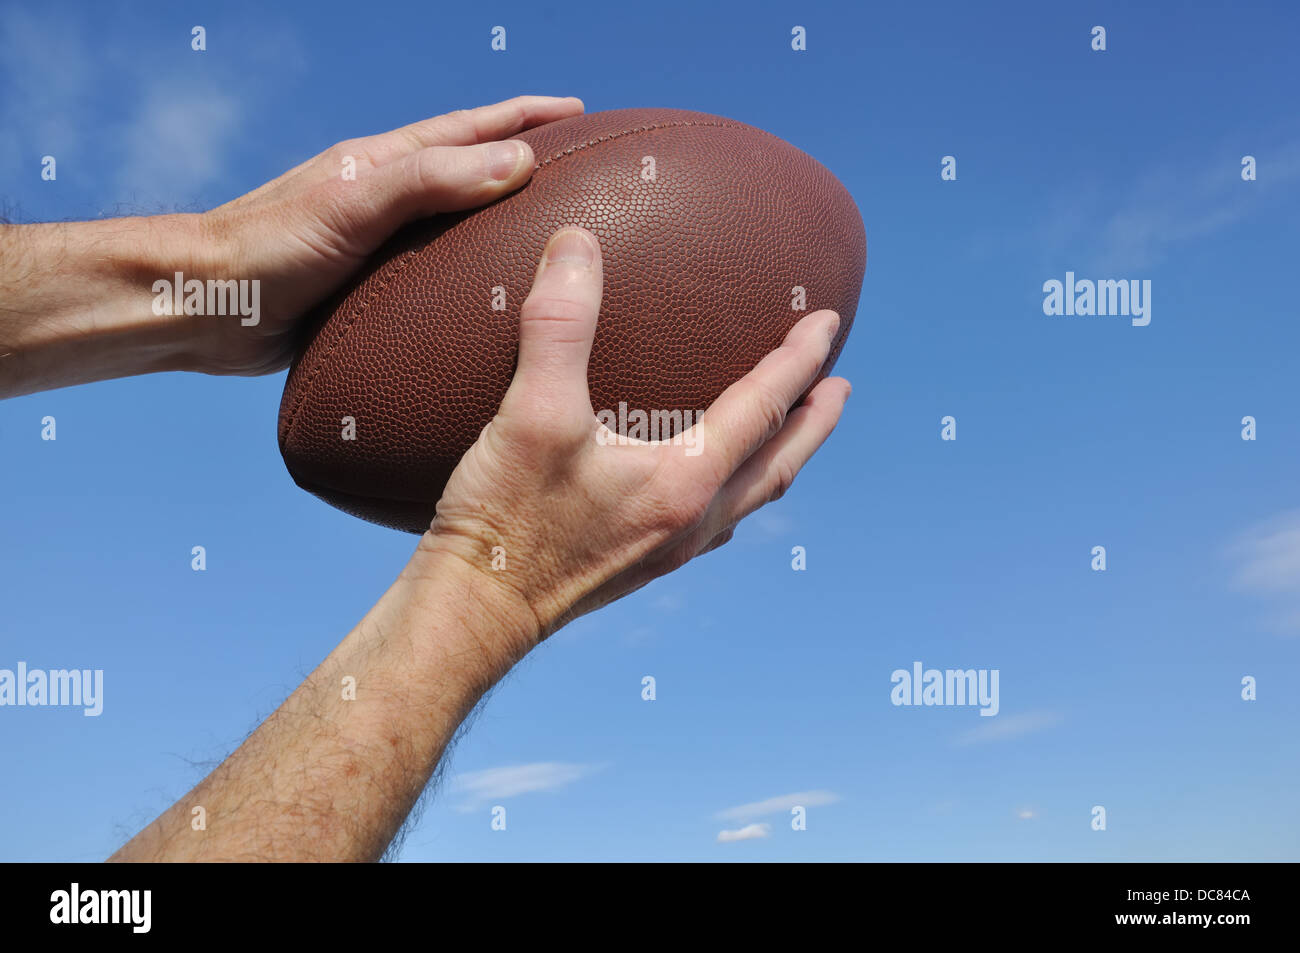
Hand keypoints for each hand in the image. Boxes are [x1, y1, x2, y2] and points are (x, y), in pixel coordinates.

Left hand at [193, 95, 583, 374]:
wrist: (205, 305)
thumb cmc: (268, 248)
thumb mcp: (355, 205)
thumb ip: (430, 179)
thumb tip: (517, 161)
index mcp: (385, 163)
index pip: (472, 129)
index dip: (526, 118)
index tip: (579, 113)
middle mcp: (385, 197)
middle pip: (469, 168)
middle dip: (523, 161)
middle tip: (576, 169)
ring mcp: (376, 242)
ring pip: (454, 224)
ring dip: (500, 220)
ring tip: (547, 235)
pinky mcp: (367, 289)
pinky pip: (435, 273)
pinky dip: (469, 274)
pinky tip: (488, 300)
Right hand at [414, 227, 849, 646]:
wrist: (473, 614)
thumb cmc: (504, 521)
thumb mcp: (532, 414)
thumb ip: (558, 324)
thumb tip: (576, 243)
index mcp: (683, 482)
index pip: (764, 408)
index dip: (798, 360)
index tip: (828, 320)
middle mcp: (691, 521)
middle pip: (778, 463)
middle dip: (813, 422)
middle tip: (839, 387)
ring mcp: (669, 550)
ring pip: (750, 497)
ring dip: (779, 457)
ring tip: (789, 430)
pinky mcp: (640, 565)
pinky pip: (714, 520)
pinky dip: (735, 486)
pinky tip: (707, 479)